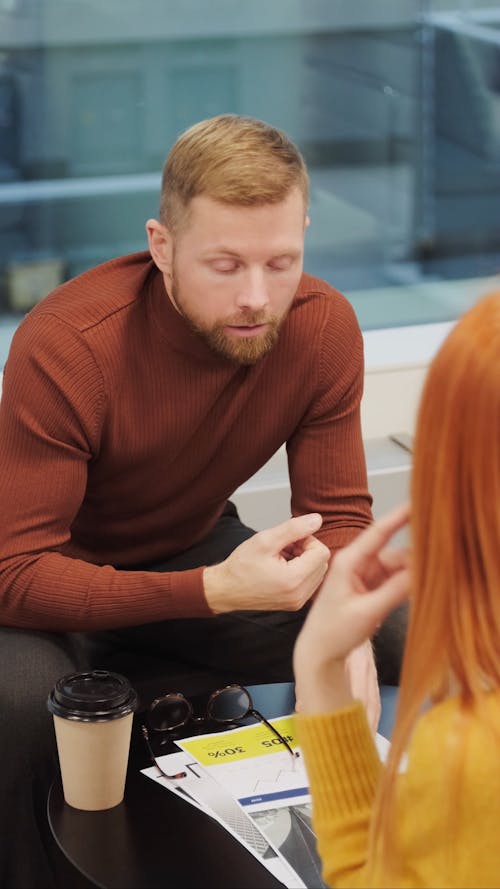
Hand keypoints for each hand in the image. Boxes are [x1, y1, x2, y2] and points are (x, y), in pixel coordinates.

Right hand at [203, 513, 329, 613]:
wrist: (226, 589)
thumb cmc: (241, 566)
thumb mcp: (265, 540)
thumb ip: (293, 528)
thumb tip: (317, 519)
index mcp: (294, 580)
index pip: (321, 551)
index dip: (306, 539)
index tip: (287, 540)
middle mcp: (300, 595)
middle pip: (322, 562)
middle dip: (305, 550)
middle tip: (282, 548)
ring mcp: (298, 601)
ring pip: (318, 571)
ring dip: (303, 560)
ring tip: (280, 558)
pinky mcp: (295, 603)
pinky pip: (310, 582)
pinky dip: (300, 571)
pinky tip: (282, 568)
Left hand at [293, 503, 409, 720]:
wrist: (320, 652)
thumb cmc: (333, 631)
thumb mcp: (366, 612)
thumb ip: (393, 592)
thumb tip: (420, 572)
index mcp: (349, 562)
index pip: (379, 533)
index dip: (399, 516)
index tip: (418, 502)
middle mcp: (358, 564)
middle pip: (395, 552)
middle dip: (415, 558)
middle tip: (438, 566)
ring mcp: (366, 576)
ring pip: (399, 567)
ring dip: (413, 574)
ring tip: (429, 585)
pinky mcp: (372, 588)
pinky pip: (397, 579)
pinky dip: (408, 584)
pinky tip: (420, 592)